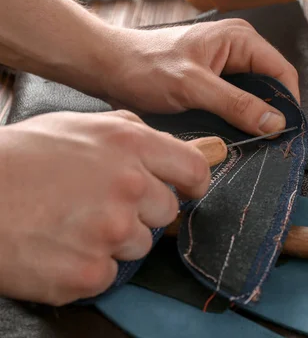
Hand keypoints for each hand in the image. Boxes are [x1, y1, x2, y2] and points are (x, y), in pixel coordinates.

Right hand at [0, 110, 209, 305]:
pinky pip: (109, 274)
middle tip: (100, 205)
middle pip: (168, 213)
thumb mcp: (81, 126)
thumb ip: (134, 134)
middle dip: (142, 212)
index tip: (184, 190)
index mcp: (130, 145)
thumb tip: (179, 146)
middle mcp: (129, 186)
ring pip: (140, 246)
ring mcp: (111, 232)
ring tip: (71, 224)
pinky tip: (58, 248)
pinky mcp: (88, 271)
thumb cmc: (20, 158)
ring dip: (114, 241)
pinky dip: (87, 267)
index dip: (192, 183)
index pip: (193, 170)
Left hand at [99, 19, 299, 135]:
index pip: (282, 73)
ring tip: (249, 143)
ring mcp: (226, 66)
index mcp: (240, 39)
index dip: (288, 104)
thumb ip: (236, 104)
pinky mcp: (213, 82)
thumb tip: (275, 123)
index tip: (284, 135)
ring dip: (252, 120)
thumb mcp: (193, 87)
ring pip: (254, 98)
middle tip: (267, 144)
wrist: (108, 68)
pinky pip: (236, 103)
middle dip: (270, 115)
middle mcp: (238, 49)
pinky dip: (236, 120)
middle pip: (271, 87)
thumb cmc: (144, 67)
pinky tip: (230, 136)